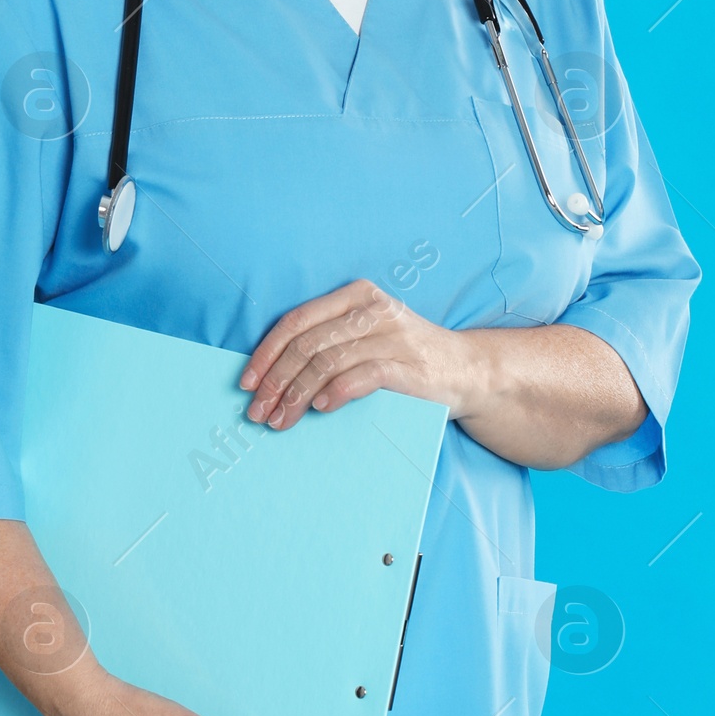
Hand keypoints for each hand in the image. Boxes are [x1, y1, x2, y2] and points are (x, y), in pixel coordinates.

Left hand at [240, 280, 478, 429]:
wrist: (468, 371)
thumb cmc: (406, 358)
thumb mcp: (366, 336)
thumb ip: (328, 343)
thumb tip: (270, 375)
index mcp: (355, 296)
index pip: (296, 322)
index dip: (265, 354)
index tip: (246, 383)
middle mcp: (373, 310)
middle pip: (306, 344)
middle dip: (275, 381)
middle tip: (258, 411)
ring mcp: (393, 336)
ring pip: (327, 362)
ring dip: (297, 395)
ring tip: (281, 420)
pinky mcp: (409, 366)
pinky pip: (362, 376)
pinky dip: (336, 393)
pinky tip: (320, 409)